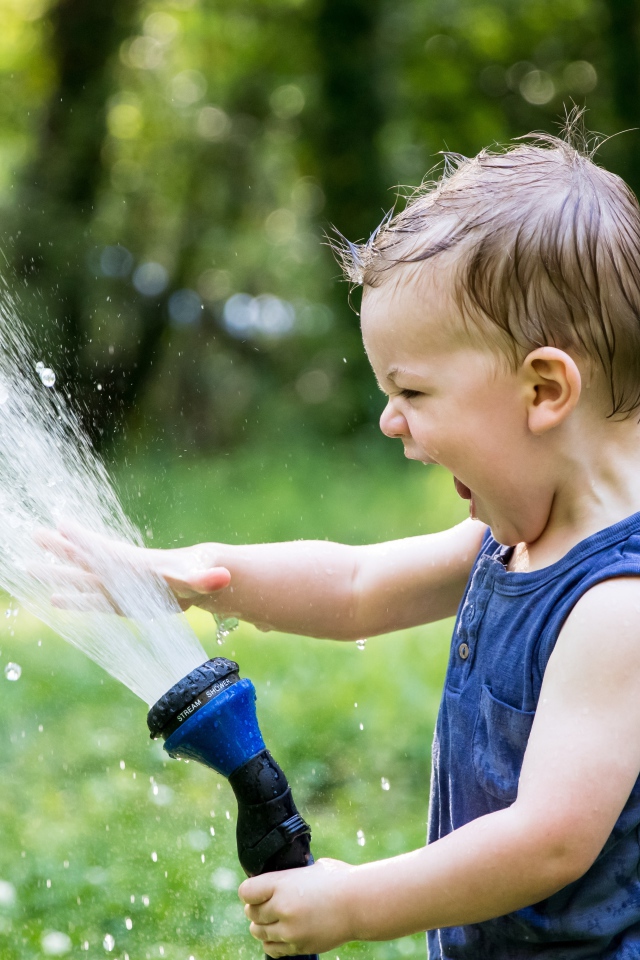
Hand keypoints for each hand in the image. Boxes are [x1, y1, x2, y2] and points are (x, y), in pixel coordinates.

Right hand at [35, 521, 230, 612]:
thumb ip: (208, 579)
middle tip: (33, 533)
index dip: (84, 538)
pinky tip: (55, 600)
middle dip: (58, 547)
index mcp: (134, 564)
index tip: (63, 523)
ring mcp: (116, 586)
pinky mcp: (118, 601)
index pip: (104, 549)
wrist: (196, 580)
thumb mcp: (200, 578)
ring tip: (28, 566)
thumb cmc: (195, 576)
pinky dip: (73, 599)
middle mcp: (120, 572)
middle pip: (83, 557)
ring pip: (80, 577)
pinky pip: (89, 600)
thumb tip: (224, 576)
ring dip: (55, 572)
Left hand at [239, 859, 354, 957]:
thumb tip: (277, 881)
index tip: (256, 890)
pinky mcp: (298, 947)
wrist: (360, 903)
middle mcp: (282, 908)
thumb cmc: (338, 879)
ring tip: (274, 919)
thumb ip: (289, 877)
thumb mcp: (310, 868)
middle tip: (266, 904)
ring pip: (258, 932)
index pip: (246, 892)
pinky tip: (281, 933)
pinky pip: (272, 949)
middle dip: (255, 908)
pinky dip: (272, 941)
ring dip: (263, 925)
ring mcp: (290, 931)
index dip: (250, 891)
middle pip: (251, 913)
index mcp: (282, 884)